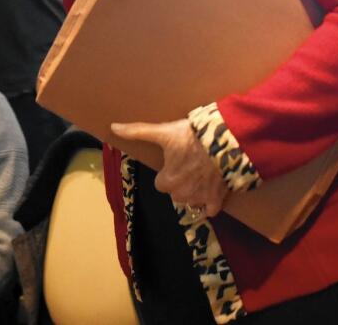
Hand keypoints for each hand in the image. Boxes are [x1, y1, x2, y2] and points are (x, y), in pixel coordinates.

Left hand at [110, 119, 228, 218]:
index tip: (176, 160)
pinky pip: (210, 210)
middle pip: (176, 192)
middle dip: (181, 182)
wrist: (224, 141)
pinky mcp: (216, 200)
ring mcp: (199, 198)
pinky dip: (210, 203)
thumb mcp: (163, 132)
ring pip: (192, 201)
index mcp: (166, 181)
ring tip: (203, 173)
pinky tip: (213, 190)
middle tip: (190, 165)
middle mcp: (181, 194)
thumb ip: (138, 131)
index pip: (161, 183)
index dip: (168, 171)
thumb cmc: (191, 136)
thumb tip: (113, 127)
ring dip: (195, 192)